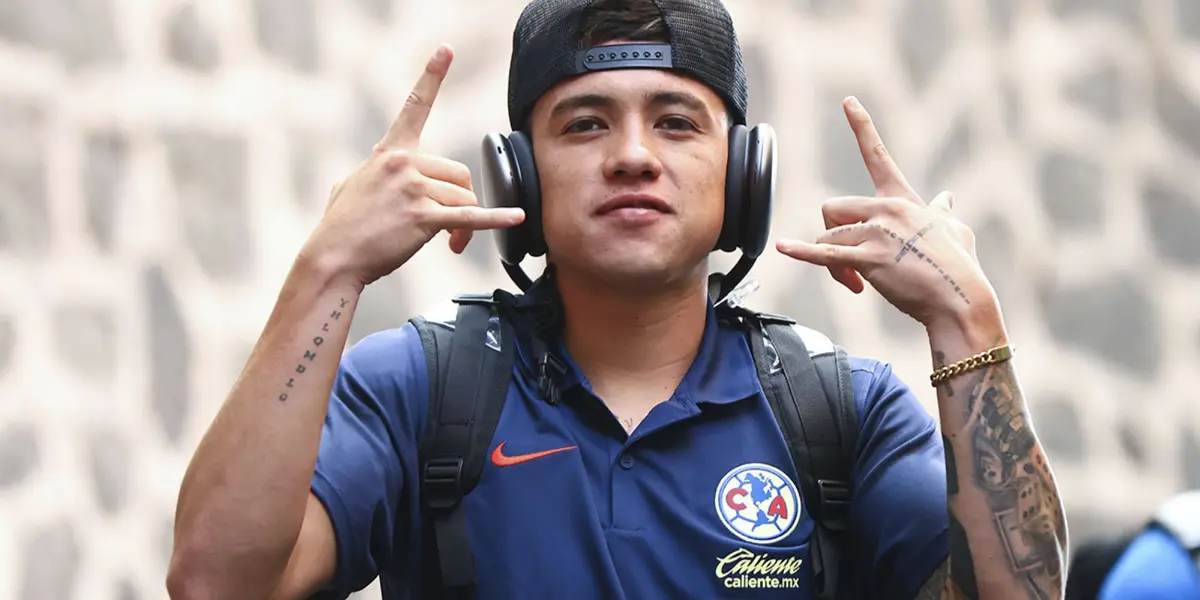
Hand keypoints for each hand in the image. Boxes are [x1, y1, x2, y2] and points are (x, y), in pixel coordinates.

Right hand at [302, 45, 524, 289]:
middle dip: (461, 201)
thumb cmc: (341, 227)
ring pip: (462, 199)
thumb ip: (376, 174)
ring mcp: (413, 188)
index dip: (431, 76)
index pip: (415, 108)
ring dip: (464, 227)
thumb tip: (381, 178)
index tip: (446, 50)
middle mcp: (403, 164)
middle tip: (452, 232)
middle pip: (459, 174)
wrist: (333, 257)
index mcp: (390, 152)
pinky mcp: (422, 217)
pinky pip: (469, 216)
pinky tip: (515, 219)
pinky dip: (495, 220)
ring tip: (450, 245)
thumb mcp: (352, 186)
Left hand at [776, 97, 995, 328]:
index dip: (863, 126)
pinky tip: (782, 248)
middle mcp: (888, 209)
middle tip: (852, 269)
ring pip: (829, 237)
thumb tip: (947, 197)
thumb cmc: (960, 269)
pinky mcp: (869, 258)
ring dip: (835, 264)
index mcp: (903, 199)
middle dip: (835, 237)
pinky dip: (801, 252)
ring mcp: (878, 232)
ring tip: (858, 284)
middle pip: (833, 208)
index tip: (848, 101)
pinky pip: (824, 252)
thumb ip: (942, 212)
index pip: (878, 156)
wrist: (960, 299)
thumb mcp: (955, 231)